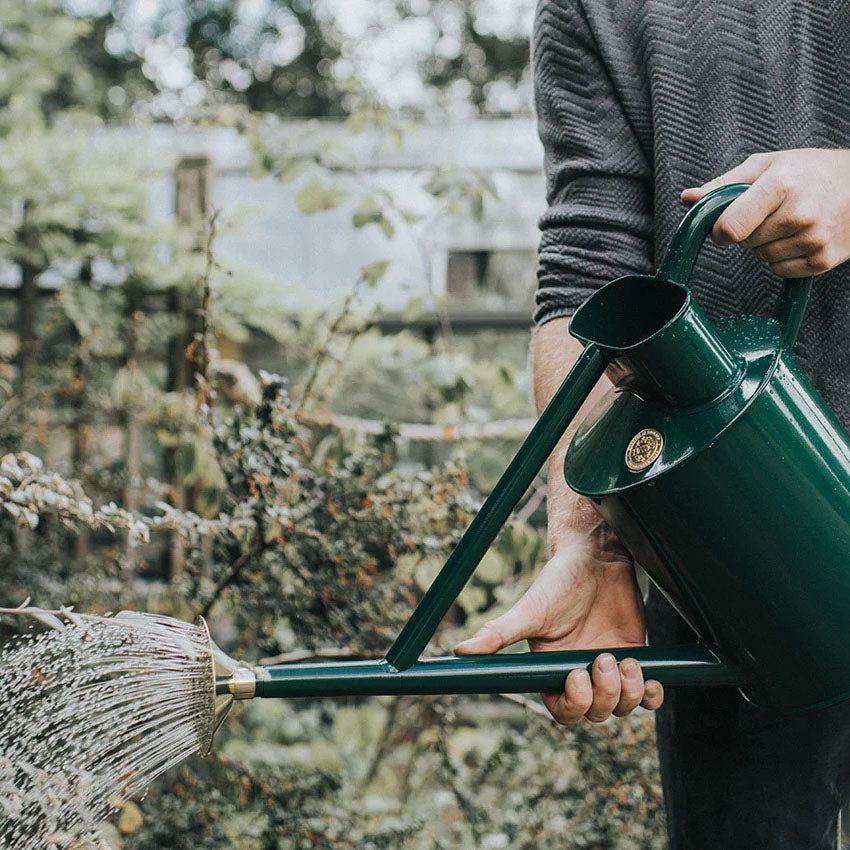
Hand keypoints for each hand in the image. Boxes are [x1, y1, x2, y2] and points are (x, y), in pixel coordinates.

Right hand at [454, 535, 663, 724]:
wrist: (597, 558)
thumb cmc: (559, 582)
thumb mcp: (530, 610)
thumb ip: (499, 634)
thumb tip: (460, 650)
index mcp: (552, 669)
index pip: (562, 710)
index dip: (574, 704)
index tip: (578, 675)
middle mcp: (581, 674)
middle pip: (595, 714)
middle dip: (604, 695)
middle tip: (605, 659)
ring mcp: (610, 669)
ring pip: (622, 708)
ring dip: (628, 692)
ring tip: (628, 660)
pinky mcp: (636, 658)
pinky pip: (647, 696)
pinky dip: (650, 695)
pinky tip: (649, 678)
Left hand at [681, 148, 849, 276]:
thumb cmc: (811, 171)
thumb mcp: (768, 166)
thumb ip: (724, 184)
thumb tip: (688, 198)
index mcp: (781, 185)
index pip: (731, 226)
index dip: (720, 230)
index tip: (725, 225)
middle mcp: (800, 214)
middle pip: (745, 243)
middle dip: (749, 231)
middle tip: (772, 212)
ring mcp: (814, 239)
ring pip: (762, 258)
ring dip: (767, 245)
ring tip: (791, 222)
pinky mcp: (823, 259)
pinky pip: (780, 270)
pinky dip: (783, 258)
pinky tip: (801, 237)